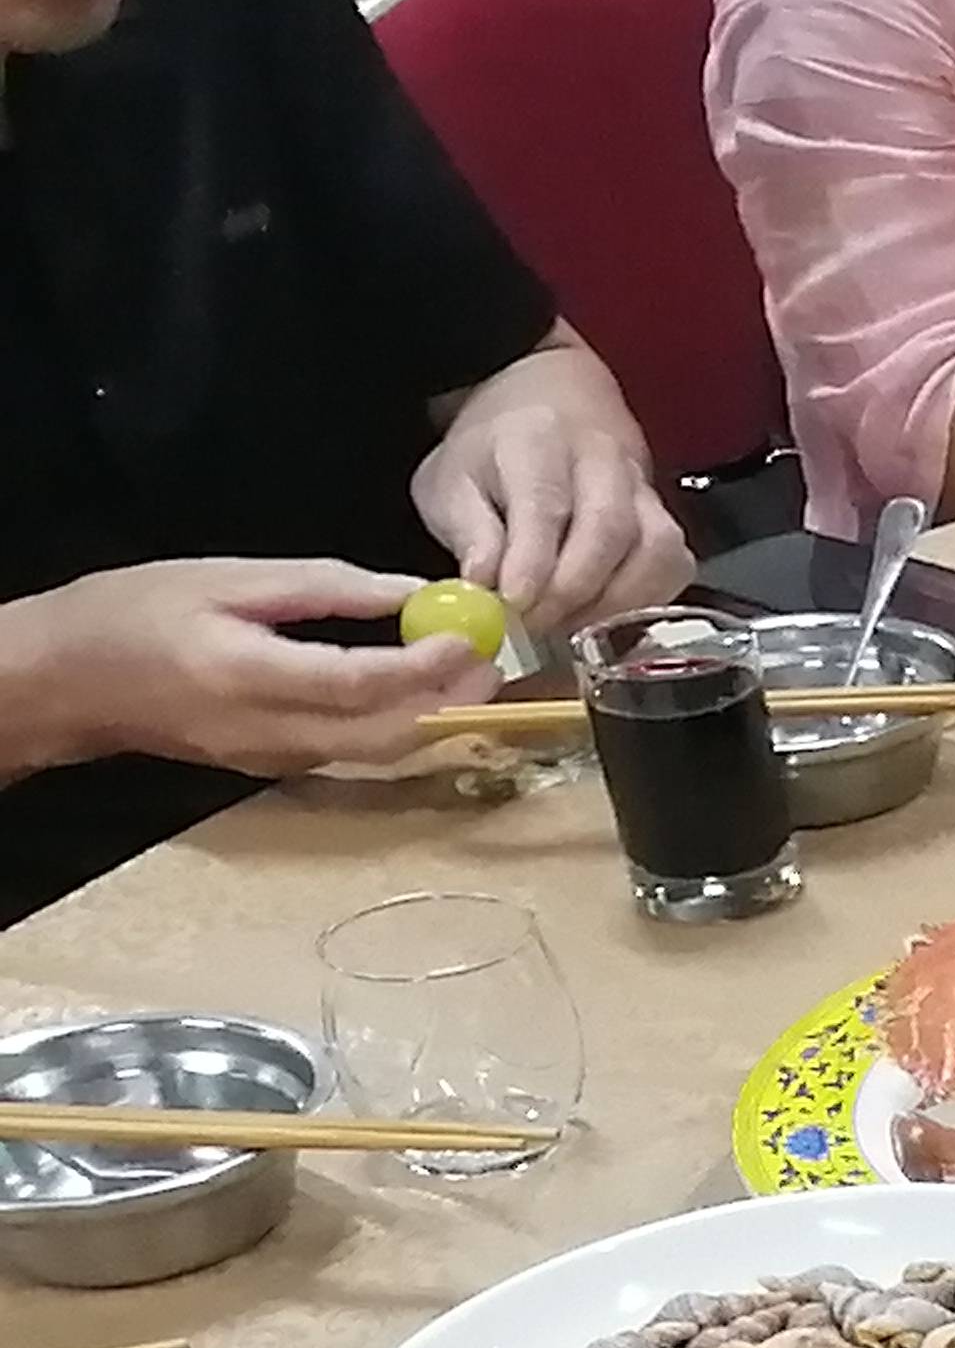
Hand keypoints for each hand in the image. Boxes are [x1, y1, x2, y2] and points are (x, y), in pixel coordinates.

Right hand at [0, 561, 501, 781]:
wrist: (66, 682)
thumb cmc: (135, 612)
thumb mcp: (226, 578)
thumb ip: (325, 588)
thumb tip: (413, 592)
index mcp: (248, 676)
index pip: (363, 685)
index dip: (428, 667)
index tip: (475, 636)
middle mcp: (269, 733)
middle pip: (387, 735)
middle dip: (452, 701)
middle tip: (495, 658)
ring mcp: (273, 761)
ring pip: (378, 753)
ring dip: (435, 717)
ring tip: (472, 671)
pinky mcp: (275, 769)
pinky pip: (354, 752)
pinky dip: (399, 725)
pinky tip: (419, 689)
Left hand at [412, 340, 681, 650]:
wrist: (548, 404)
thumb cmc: (493, 453)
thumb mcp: (451, 483)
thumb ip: (469, 534)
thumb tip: (484, 589)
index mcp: (535, 439)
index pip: (544, 504)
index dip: (533, 561)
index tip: (513, 605)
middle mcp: (601, 458)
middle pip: (609, 528)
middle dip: (573, 589)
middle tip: (536, 627)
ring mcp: (644, 487)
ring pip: (655, 549)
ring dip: (616, 602)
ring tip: (571, 628)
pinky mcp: (667, 517)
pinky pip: (675, 565)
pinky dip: (647, 600)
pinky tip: (607, 617)